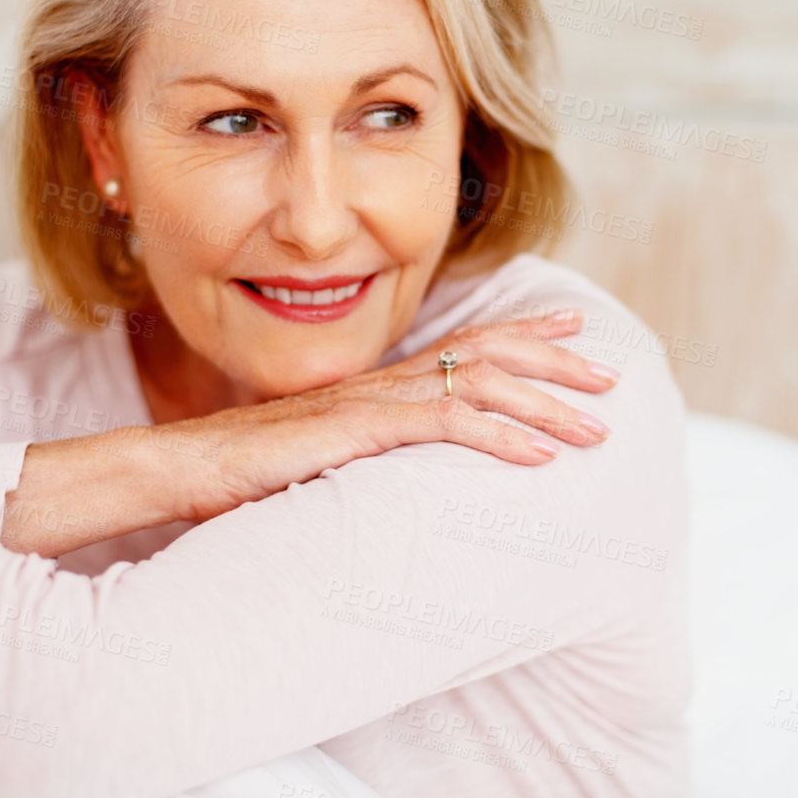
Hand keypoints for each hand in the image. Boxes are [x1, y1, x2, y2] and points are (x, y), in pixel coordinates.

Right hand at [176, 308, 620, 522]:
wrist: (186, 467)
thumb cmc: (245, 470)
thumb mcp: (322, 456)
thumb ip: (366, 453)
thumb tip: (404, 470)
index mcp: (380, 383)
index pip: (465, 343)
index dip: (524, 332)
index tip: (574, 327)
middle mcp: (386, 381)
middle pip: (489, 353)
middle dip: (557, 361)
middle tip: (611, 375)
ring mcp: (376, 401)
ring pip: (483, 386)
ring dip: (547, 406)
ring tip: (598, 428)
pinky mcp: (363, 429)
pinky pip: (447, 425)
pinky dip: (502, 438)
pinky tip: (541, 457)